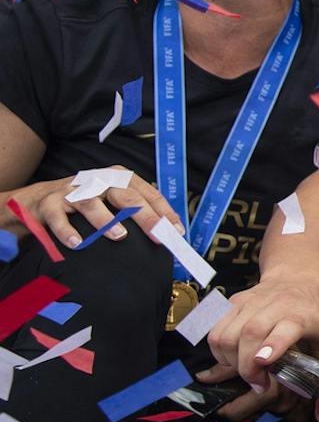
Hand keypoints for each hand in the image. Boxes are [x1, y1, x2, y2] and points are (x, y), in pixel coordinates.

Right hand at [6, 168, 183, 248]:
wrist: (39, 200)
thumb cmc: (86, 204)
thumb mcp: (113, 202)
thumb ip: (136, 213)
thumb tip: (167, 234)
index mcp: (119, 178)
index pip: (147, 194)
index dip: (164, 212)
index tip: (176, 231)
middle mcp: (98, 180)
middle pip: (126, 196)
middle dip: (145, 215)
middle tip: (158, 234)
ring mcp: (73, 190)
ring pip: (92, 202)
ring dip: (106, 219)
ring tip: (120, 236)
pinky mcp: (49, 203)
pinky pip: (59, 217)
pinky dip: (67, 230)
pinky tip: (78, 243)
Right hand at [204, 271, 318, 421]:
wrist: (300, 277)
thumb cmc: (318, 315)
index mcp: (303, 315)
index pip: (284, 327)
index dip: (271, 345)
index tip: (263, 362)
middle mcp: (275, 305)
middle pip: (249, 334)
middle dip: (246, 365)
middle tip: (257, 383)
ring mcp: (250, 302)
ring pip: (226, 333)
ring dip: (229, 360)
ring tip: (246, 370)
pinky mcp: (232, 302)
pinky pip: (214, 329)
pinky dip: (218, 350)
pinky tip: (234, 357)